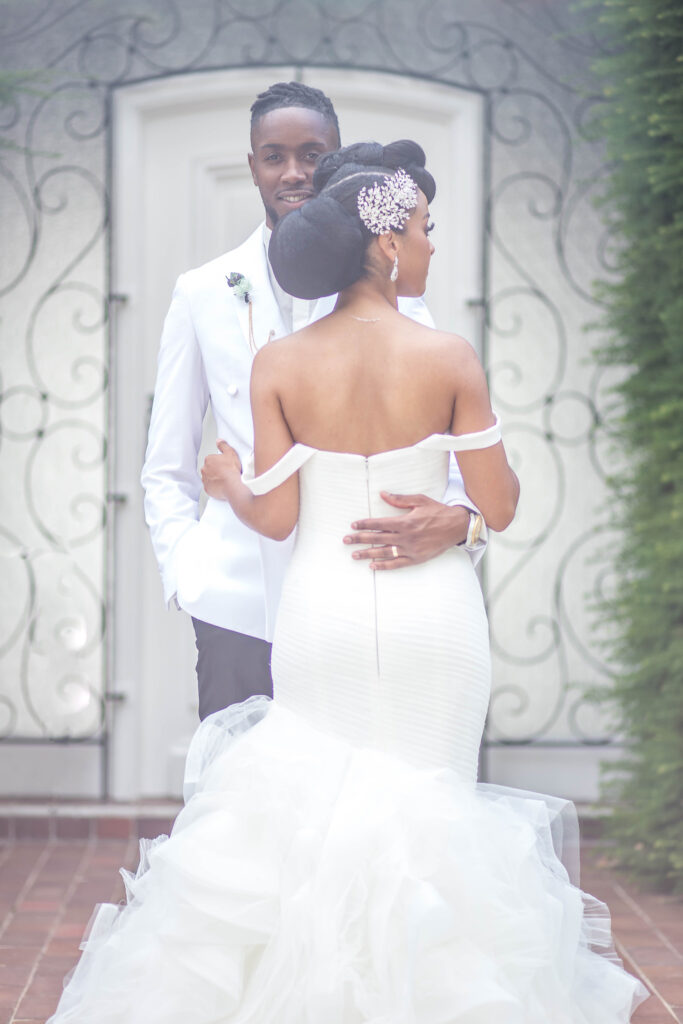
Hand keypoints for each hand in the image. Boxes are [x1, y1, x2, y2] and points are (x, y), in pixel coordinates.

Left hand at [200, 439, 241, 499]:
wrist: (232, 485)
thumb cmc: (231, 470)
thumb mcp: (230, 453)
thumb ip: (223, 445)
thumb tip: (219, 441)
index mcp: (208, 459)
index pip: (212, 459)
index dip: (220, 462)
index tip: (225, 465)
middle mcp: (204, 469)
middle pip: (209, 468)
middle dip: (215, 470)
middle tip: (225, 472)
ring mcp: (205, 480)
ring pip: (209, 478)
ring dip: (214, 478)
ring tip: (224, 480)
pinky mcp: (207, 489)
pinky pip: (210, 487)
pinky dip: (214, 487)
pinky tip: (222, 486)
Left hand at [343, 492, 469, 569]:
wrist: (456, 527)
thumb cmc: (437, 511)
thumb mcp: (419, 500)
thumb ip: (399, 499)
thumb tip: (382, 494)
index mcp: (405, 521)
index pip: (379, 523)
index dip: (365, 524)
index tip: (353, 525)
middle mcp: (406, 537)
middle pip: (378, 538)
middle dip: (360, 539)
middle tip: (346, 540)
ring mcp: (411, 549)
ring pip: (385, 552)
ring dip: (368, 554)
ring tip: (354, 555)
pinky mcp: (416, 558)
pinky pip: (397, 564)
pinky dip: (384, 566)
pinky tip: (372, 566)